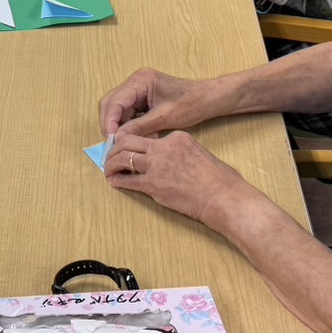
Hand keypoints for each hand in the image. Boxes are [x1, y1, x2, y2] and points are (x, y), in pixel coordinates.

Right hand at [99, 67, 213, 136]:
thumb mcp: (165, 117)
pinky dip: (131, 125)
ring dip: (122, 126)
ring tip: (133, 139)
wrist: (208, 99)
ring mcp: (138, 89)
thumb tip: (118, 138)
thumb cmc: (191, 104)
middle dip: (111, 124)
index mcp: (141, 81)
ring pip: (117, 109)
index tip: (111, 139)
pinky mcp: (142, 98)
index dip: (109, 121)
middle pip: (111, 104)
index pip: (114, 101)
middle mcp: (135, 81)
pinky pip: (128, 112)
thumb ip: (139, 127)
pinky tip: (142, 134)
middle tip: (115, 142)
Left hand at [103, 131, 243, 227]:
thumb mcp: (198, 153)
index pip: (147, 136)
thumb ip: (179, 152)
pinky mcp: (153, 184)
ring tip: (108, 170)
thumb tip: (167, 159)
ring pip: (123, 158)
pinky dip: (118, 181)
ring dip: (112, 164)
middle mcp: (164, 147)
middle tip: (110, 157)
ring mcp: (157, 165)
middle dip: (115, 148)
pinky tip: (114, 182)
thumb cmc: (218, 179)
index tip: (128, 149)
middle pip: (129, 141)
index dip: (134, 143)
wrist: (223, 196)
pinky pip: (128, 180)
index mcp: (176, 137)